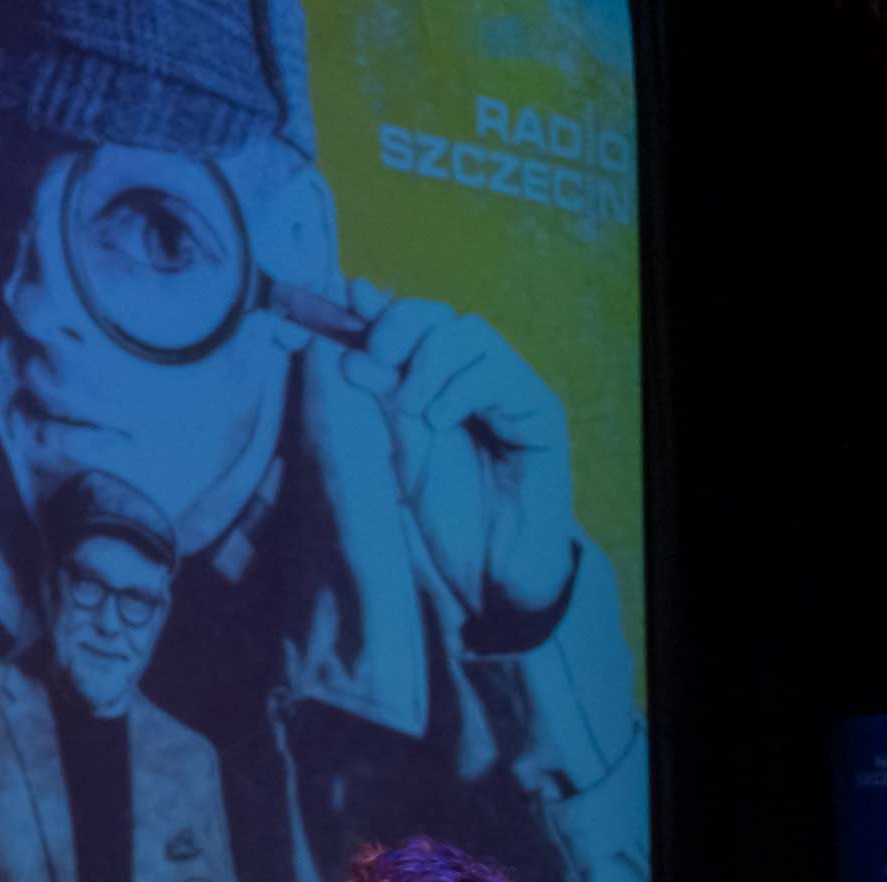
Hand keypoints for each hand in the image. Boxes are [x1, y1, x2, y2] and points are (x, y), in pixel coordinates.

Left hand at [341, 278, 576, 625]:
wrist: (494, 573)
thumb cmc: (452, 517)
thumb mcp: (402, 448)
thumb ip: (383, 396)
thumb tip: (346, 345)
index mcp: (445, 384)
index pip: (415, 325)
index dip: (379, 310)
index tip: (346, 303)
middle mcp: (480, 379)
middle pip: (442, 316)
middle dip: (401, 327)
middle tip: (376, 358)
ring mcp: (512, 390)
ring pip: (471, 332)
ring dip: (430, 361)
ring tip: (414, 410)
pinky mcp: (540, 409)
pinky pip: (499, 372)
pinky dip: (461, 388)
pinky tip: (443, 421)